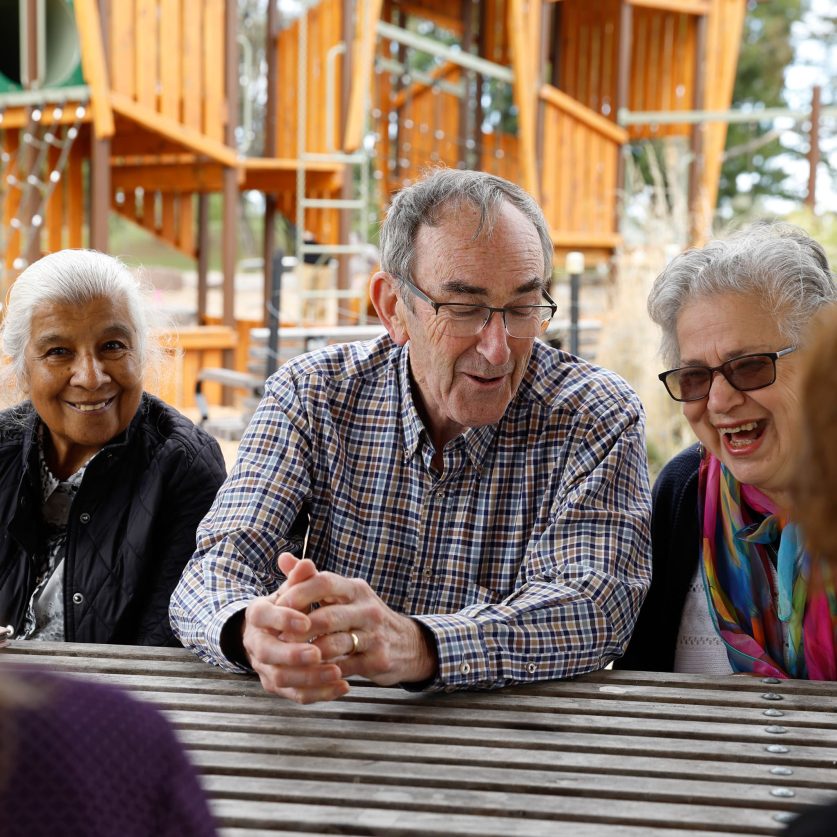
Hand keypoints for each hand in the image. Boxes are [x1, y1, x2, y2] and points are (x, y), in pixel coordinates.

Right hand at [240, 554, 349, 703]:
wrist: (274, 631)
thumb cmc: (288, 606)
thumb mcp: (292, 590)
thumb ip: (300, 578)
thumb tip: (306, 562)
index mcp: (258, 615)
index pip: (263, 616)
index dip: (283, 620)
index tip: (306, 621)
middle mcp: (256, 643)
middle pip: (268, 653)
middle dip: (293, 655)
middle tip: (318, 654)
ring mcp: (265, 667)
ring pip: (282, 678)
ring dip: (310, 678)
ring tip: (338, 671)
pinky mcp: (278, 686)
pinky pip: (296, 695)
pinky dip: (320, 693)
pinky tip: (343, 685)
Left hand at [276, 555, 437, 685]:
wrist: (407, 643)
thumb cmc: (364, 616)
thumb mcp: (344, 594)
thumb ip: (311, 579)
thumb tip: (283, 558)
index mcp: (355, 589)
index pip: (324, 582)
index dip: (298, 593)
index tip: (277, 606)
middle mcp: (367, 609)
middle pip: (327, 616)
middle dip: (299, 627)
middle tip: (276, 636)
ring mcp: (374, 635)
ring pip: (335, 644)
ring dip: (308, 652)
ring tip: (289, 655)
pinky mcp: (377, 660)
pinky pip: (345, 667)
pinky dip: (324, 671)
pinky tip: (309, 672)